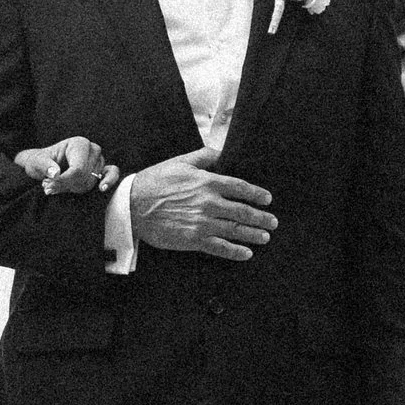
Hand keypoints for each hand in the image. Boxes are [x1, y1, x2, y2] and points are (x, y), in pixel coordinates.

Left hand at [15, 136, 118, 198]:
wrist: (44, 166)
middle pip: (84, 176)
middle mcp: (92, 149)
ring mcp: (99, 159)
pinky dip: (108, 181)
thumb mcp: (36, 162)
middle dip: (67, 185)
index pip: (77, 169)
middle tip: (49, 186)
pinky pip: (111, 174)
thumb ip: (44, 166)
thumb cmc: (40, 162)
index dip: (64, 181)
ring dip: (74, 188)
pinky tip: (101, 188)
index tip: (48, 186)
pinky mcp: (102, 169)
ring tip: (58, 184)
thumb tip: (55, 173)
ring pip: (90, 182)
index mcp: (79, 143)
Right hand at [125, 147, 275, 262]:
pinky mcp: (194, 239)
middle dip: (261, 217)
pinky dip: (235, 251)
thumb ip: (203, 156)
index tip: (267, 199)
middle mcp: (209, 203)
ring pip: (235, 229)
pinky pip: (220, 247)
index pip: (240, 188)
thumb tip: (221, 151)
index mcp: (207, 182)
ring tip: (265, 237)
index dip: (256, 194)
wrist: (133, 205)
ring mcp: (202, 223)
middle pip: (242, 211)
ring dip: (253, 234)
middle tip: (272, 222)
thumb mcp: (180, 162)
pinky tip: (246, 253)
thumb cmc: (154, 182)